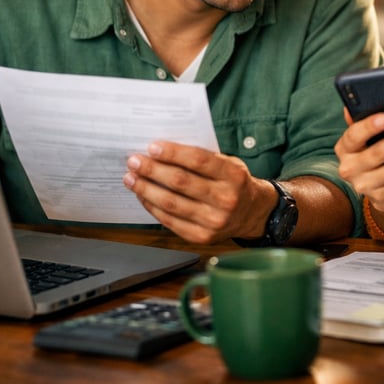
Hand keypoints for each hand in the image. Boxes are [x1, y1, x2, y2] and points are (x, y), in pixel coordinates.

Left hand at [123, 141, 269, 243]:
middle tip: (134, 162)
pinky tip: (143, 196)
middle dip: (152, 170)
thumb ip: (203, 158)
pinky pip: (170, 221)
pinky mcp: (202, 237)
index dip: (173, 153)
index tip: (152, 147)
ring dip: (146, 189)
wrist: (252, 213)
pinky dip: (152, 207)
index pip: (199, 161)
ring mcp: (214, 221)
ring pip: (171, 203)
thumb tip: (164, 151)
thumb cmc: (234, 183)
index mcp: (233, 176)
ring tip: (131, 178)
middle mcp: (225, 200)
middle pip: (181, 182)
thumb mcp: (228, 164)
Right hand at [335, 110, 383, 211]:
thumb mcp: (366, 137)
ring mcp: (364, 186)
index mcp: (345, 147)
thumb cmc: (374, 150)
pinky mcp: (381, 198)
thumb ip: (363, 119)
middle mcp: (349, 168)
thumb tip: (352, 105)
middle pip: (375, 154)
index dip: (368, 126)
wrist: (378, 186)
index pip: (353, 135)